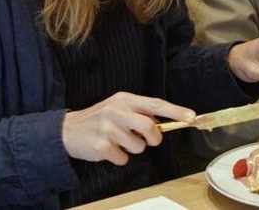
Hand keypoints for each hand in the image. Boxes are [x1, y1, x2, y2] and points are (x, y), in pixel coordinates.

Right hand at [62, 92, 194, 164]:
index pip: (156, 104)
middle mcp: (116, 111)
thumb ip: (140, 113)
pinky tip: (109, 149)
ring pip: (138, 146)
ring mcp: (107, 128)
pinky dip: (120, 158)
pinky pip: (123, 158)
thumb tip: (165, 123)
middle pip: (150, 127)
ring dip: (133, 148)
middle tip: (148, 140)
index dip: (176, 111)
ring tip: (119, 141)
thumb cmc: (100, 119)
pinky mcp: (100, 146)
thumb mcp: (119, 108)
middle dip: (153, 138)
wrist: (67, 130)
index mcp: (125, 99)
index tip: (191, 117)